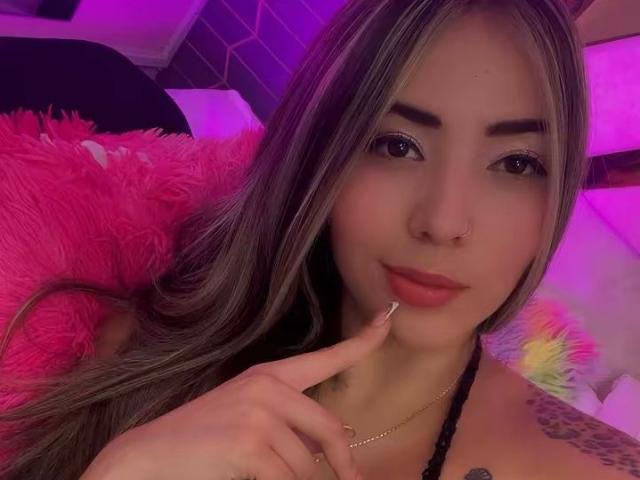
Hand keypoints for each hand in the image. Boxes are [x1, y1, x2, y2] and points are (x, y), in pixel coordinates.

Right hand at [81, 303, 397, 479]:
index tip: (387, 320)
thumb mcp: (246, 418)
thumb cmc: (199, 440)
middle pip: (330, 429)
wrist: (146, 456)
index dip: (362, 340)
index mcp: (268, 376)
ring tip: (266, 476)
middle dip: (343, 462)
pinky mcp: (249, 444)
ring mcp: (258, 414)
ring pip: (307, 465)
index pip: (325, 357)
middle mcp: (267, 388)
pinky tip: (252, 479)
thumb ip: (288, 423)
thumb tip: (332, 445)